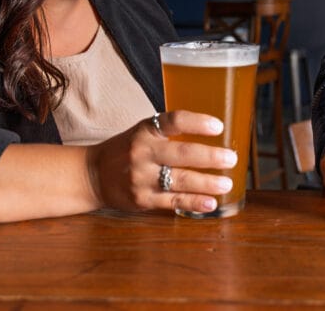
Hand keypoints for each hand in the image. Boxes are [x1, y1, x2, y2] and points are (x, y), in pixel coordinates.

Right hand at [86, 110, 237, 214]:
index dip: (197, 122)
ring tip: (226, 183)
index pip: (174, 121)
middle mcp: (143, 152)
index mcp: (146, 130)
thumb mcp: (143, 132)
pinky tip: (210, 203)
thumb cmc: (127, 149)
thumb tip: (215, 133)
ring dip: (206, 183)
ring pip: (180, 180)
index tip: (219, 126)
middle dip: (210, 157)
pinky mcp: (142, 199)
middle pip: (181, 154)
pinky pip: (172, 201)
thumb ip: (170, 132)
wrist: (92, 175)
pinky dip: (193, 203)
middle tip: (232, 159)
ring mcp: (141, 177)